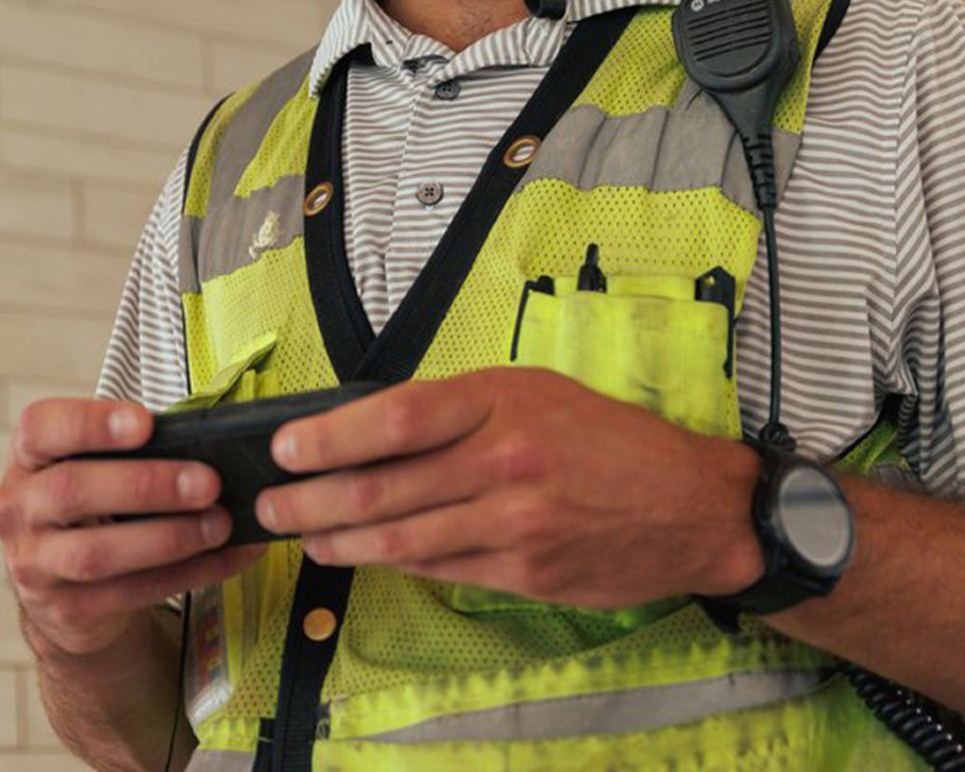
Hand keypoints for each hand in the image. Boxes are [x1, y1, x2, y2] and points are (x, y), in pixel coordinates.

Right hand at [0, 398, 266, 657]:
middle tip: (207, 482)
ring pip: (96, 554)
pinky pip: (130, 594)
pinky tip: (225, 557)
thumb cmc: (91, 506)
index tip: (145, 424)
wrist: (61, 589)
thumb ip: (130, 450)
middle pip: (72, 491)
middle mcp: (18, 510)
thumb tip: (208, 443)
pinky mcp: (66, 610)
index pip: (41, 428)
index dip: (92, 423)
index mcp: (28, 458)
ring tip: (219, 524)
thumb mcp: (90, 467)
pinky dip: (187, 574)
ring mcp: (34, 565)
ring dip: (168, 538)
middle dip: (146, 485)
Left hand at [255, 367, 762, 608]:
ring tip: (306, 535)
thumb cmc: (609, 440)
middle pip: (384, 486)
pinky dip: (395, 562)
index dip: (331, 437)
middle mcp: (504, 460)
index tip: (287, 447)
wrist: (691, 504)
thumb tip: (375, 427)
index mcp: (503, 400)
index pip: (396, 418)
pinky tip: (366, 556)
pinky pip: (440, 567)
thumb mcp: (536, 393)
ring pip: (402, 538)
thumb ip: (462, 409)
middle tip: (273, 504)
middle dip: (314, 499)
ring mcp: (514, 522)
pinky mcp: (523, 571)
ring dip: (341, 540)